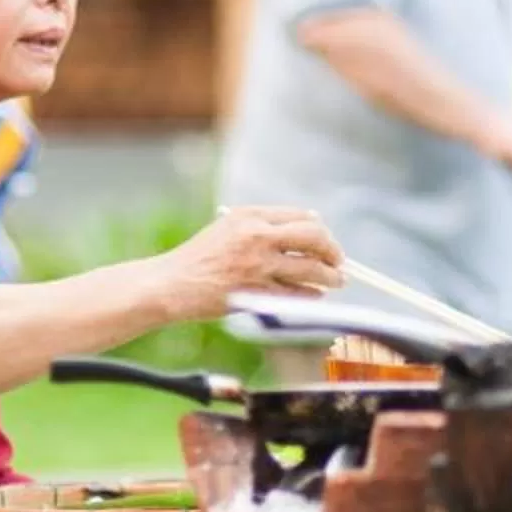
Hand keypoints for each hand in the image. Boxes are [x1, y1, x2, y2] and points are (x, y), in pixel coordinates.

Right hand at [159, 206, 344, 319]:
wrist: (171, 284)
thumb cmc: (200, 258)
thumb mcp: (229, 229)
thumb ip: (264, 225)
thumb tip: (311, 226)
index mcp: (250, 216)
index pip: (301, 217)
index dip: (321, 230)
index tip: (326, 241)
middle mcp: (257, 236)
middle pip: (313, 238)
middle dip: (333, 250)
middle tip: (340, 261)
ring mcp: (258, 266)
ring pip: (311, 268)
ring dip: (330, 276)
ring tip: (337, 280)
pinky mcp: (256, 293)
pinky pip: (298, 294)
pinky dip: (313, 294)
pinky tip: (316, 294)